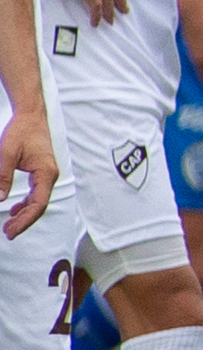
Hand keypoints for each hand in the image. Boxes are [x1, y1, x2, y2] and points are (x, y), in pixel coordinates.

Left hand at [0, 107, 52, 238]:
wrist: (31, 117)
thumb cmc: (22, 131)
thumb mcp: (6, 153)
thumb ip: (3, 177)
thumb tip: (0, 199)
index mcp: (45, 173)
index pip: (38, 204)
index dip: (25, 220)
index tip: (10, 230)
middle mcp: (50, 176)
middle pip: (39, 206)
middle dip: (24, 221)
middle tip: (7, 232)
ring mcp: (47, 174)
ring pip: (38, 201)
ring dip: (25, 214)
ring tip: (9, 224)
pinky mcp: (42, 172)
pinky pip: (37, 193)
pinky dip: (26, 204)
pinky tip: (15, 208)